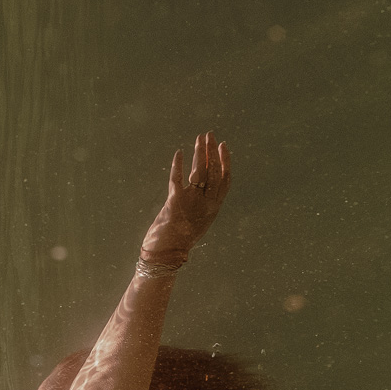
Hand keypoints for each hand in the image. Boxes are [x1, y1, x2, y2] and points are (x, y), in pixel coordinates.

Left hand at [140, 132, 231, 265]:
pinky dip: (177, 165)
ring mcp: (191, 202)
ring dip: (200, 153)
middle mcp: (205, 204)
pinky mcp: (175, 201)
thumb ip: (202, 206)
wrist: (165, 254)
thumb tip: (202, 190)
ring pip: (199, 172)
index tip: (223, 146)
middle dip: (211, 151)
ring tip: (200, 138)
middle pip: (212, 172)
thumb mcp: (197, 223)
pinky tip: (179, 153)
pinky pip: (177, 178)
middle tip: (209, 135)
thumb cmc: (178, 241)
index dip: (225, 162)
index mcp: (213, 209)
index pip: (224, 180)